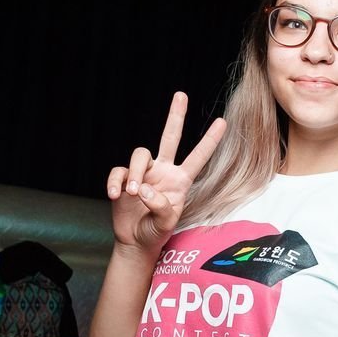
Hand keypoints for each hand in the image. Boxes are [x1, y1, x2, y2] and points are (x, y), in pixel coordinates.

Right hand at [106, 92, 225, 255]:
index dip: (209, 140)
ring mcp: (144, 173)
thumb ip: (160, 206)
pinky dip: (115, 182)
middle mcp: (164, 171)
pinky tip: (115, 195)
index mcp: (181, 181)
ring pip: (140, 155)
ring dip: (136, 173)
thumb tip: (144, 189)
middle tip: (181, 95)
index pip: (198, 157)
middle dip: (176, 116)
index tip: (223, 122)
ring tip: (133, 193)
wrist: (135, 241)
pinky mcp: (124, 178)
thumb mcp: (165, 223)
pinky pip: (118, 172)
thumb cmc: (155, 232)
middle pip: (170, 137)